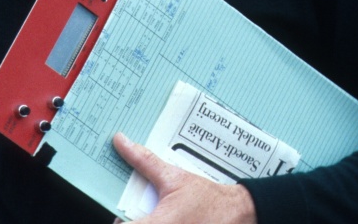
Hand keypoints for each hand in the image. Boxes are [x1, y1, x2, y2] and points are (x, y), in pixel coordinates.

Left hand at [112, 132, 256, 223]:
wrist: (239, 212)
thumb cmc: (208, 198)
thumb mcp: (174, 177)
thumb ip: (144, 161)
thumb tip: (121, 142)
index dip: (118, 220)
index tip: (118, 213)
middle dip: (131, 220)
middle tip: (132, 211)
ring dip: (145, 220)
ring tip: (151, 211)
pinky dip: (158, 222)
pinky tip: (162, 216)